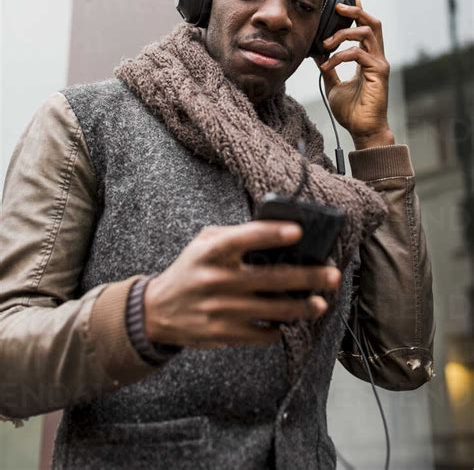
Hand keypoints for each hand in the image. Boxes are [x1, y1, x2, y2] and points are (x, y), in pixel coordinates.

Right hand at [144, 221, 340, 347]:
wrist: (157, 311)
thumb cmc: (190, 269)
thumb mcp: (203, 243)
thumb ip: (235, 234)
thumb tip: (278, 232)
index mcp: (211, 251)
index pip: (245, 238)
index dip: (272, 234)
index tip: (298, 231)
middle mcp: (217, 280)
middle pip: (272, 278)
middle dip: (308, 277)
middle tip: (332, 275)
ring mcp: (221, 310)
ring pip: (274, 310)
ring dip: (303, 307)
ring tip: (322, 302)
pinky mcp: (224, 335)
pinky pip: (262, 333)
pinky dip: (280, 327)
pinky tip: (291, 320)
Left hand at [315, 0, 394, 149]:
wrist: (362, 129)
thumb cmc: (352, 110)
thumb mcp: (334, 84)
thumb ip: (329, 67)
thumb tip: (317, 54)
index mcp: (368, 58)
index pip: (367, 28)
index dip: (359, 12)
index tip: (346, 1)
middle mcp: (377, 58)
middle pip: (372, 23)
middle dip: (355, 11)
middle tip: (338, 8)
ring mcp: (379, 64)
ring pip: (367, 33)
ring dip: (343, 33)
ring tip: (326, 43)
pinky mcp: (378, 73)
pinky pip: (358, 54)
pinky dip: (339, 56)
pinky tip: (327, 65)